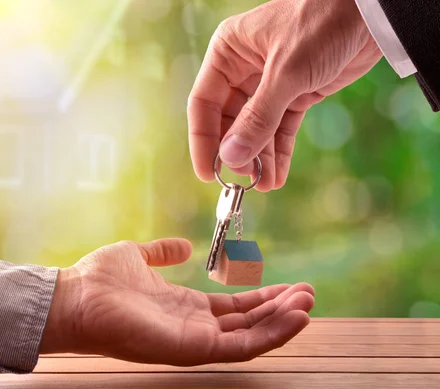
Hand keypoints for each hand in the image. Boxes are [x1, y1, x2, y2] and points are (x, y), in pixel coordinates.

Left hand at [40, 238, 313, 364]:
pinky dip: (271, 335)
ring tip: (308, 303)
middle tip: (308, 293)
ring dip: (282, 322)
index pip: (233, 308)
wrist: (74, 297)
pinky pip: (240, 348)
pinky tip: (295, 318)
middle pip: (248, 323)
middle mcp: (193, 326)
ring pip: (251, 337)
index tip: (288, 284)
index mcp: (184, 306)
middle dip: (279, 309)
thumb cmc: (99, 279)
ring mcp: (193, 340)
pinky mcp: (191, 349)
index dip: (262, 297)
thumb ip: (162, 252)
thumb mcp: (138, 256)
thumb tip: (183, 246)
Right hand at [188, 0, 381, 190]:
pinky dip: (280, 151)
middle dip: (238, 151)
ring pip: (256, 128)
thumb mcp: (286, 73)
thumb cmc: (322, 23)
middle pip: (229, 120)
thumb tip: (231, 157)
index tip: (207, 173)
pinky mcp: (297, 92)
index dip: (203, 141)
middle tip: (244, 179)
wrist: (372, 10)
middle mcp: (243, 68)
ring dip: (260, 157)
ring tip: (264, 183)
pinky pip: (281, 127)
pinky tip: (277, 174)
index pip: (203, 103)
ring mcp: (270, 82)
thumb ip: (258, 118)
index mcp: (228, 53)